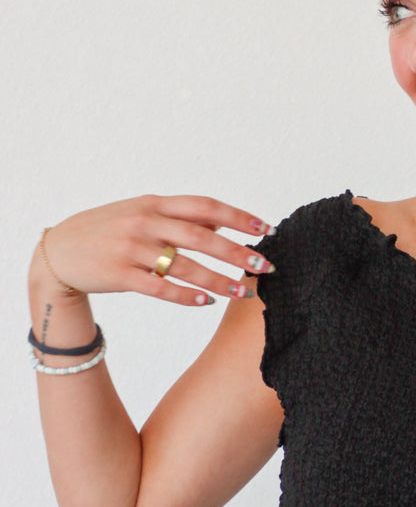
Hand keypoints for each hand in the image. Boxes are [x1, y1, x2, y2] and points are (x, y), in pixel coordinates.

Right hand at [31, 195, 276, 304]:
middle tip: (264, 265)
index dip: (238, 216)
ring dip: (218, 280)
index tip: (266, 228)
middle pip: (201, 236)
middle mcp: (144, 222)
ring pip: (184, 265)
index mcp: (154, 203)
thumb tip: (221, 225)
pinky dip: (185, 295)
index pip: (204, 206)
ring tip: (243, 292)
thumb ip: (180, 218)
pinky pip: (160, 288)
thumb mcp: (142, 213)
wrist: (58, 252)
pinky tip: (206, 302)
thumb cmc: (108, 231)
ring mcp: (131, 248)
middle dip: (237, 252)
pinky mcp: (120, 274)